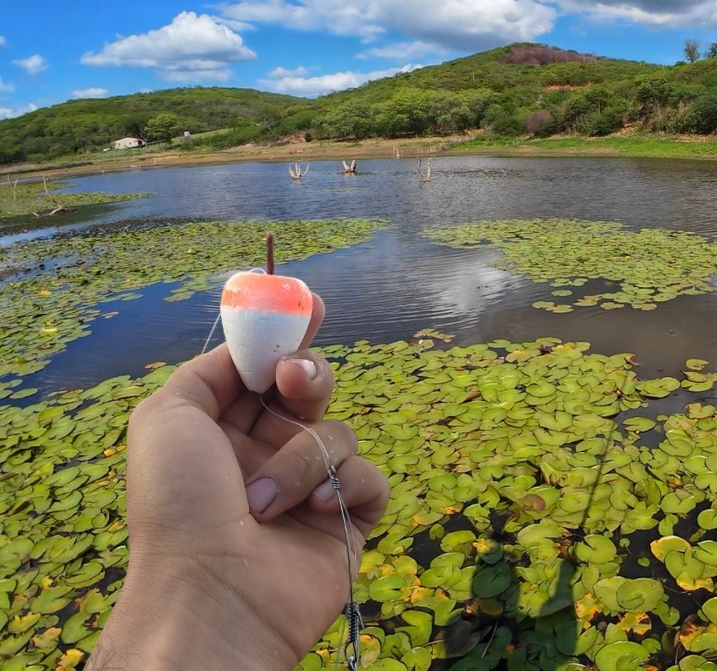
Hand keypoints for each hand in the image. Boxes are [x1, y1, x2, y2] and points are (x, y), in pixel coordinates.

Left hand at [88, 294, 389, 670]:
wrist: (213, 593)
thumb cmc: (179, 506)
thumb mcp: (167, 417)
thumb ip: (209, 368)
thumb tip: (254, 349)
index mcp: (223, 429)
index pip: (262, 369)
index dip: (286, 335)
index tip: (308, 303)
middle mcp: (268, 452)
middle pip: (310, 388)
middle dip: (306, 377)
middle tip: (292, 384)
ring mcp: (311, 487)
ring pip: (338, 432)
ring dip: (301, 460)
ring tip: (266, 503)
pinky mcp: (349, 519)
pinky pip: (368, 477)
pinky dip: (343, 488)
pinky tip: (314, 512)